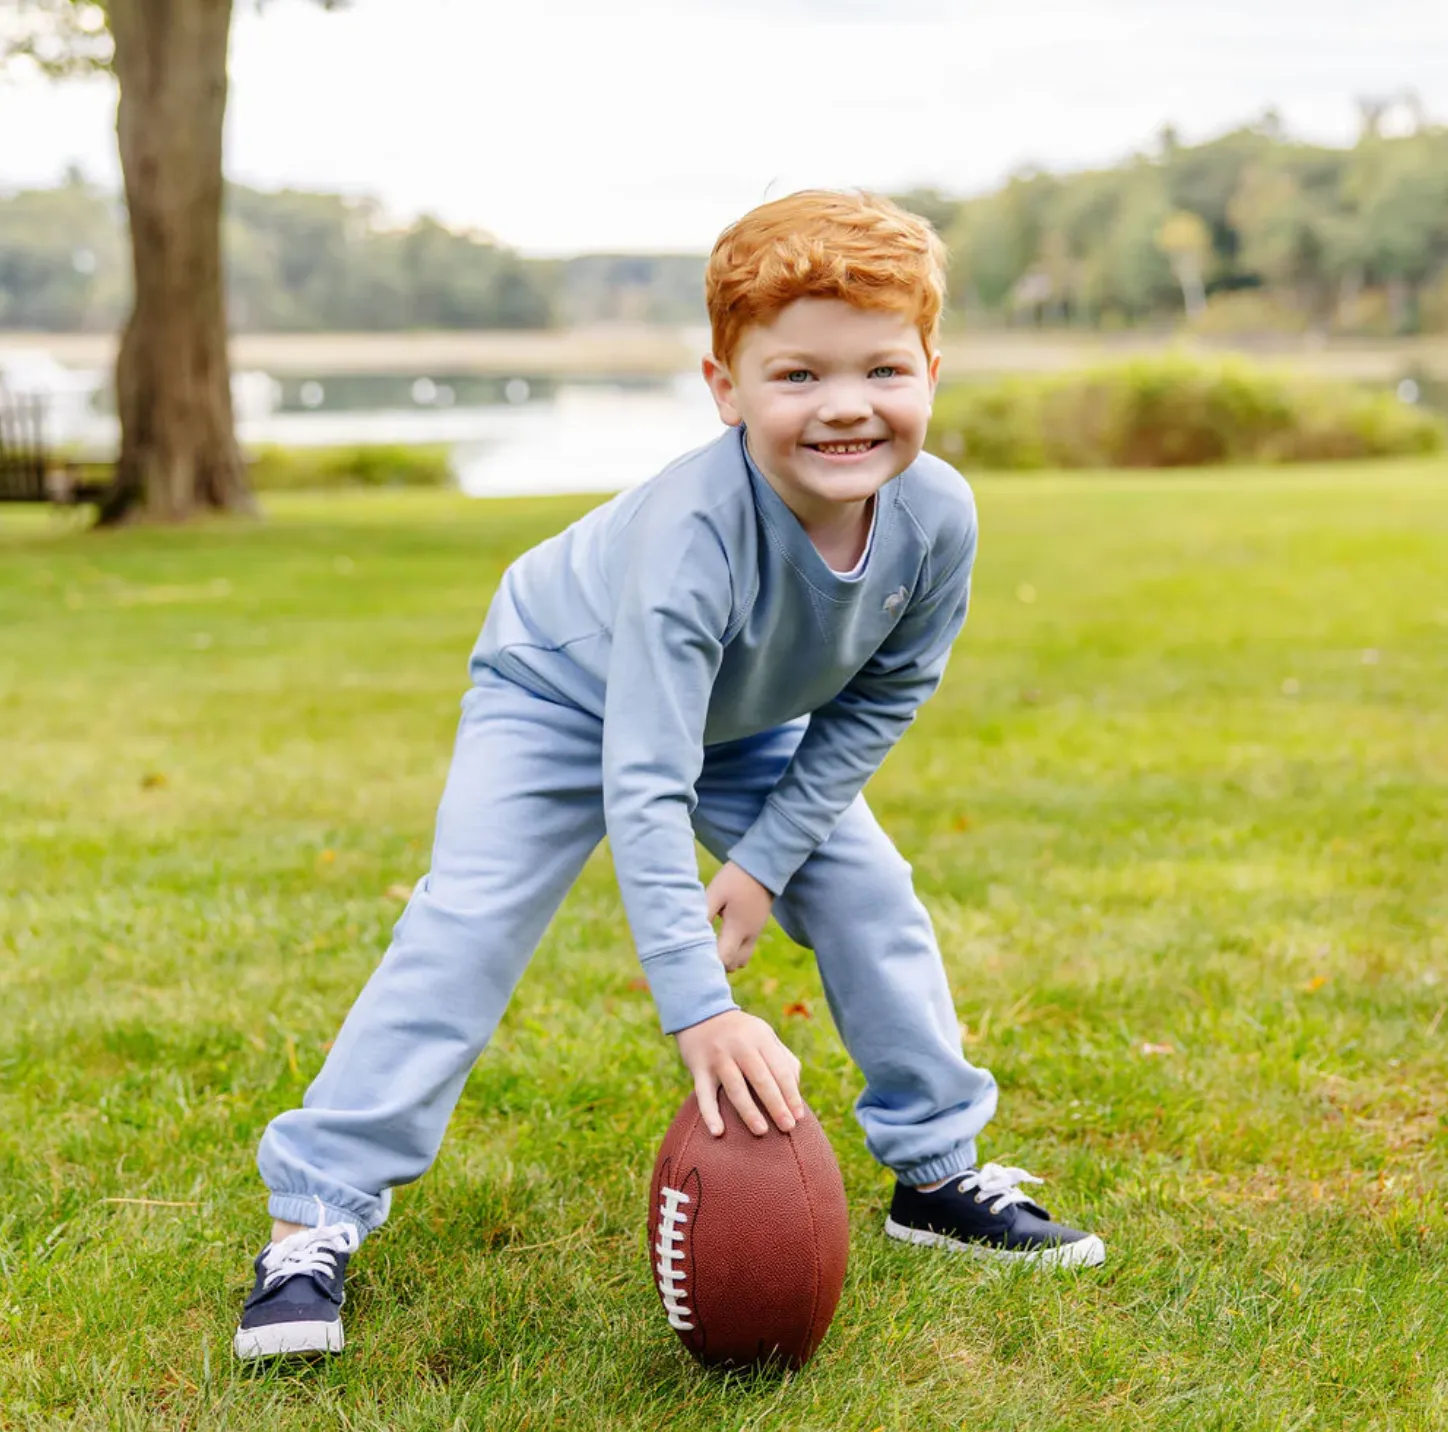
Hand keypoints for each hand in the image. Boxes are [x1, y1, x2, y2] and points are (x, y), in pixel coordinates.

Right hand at [675, 1009, 804, 1136]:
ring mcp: (718, 1056)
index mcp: (760, 1038)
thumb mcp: (763, 1034)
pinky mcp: (698, 1067)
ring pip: (736, 1087)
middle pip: (761, 1079)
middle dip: (776, 1105)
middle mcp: (740, 1046)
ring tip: (762, 1131)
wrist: (700, 1013)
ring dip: (749, 1112)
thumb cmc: (740, 1031)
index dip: (791, 1094)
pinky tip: (718, 1132)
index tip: (799, 1116)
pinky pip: (704, 1094)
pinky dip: (710, 1114)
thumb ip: (782, 1057)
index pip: (780, 1070)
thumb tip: (796, 1088)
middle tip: (787, 1127)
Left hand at [705, 861, 772, 972]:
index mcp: (737, 928)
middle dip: (717, 965)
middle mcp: (749, 936)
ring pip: (741, 961)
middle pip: (733, 966)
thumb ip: (703, 912)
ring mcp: (755, 934)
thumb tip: (689, 932)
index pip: (724, 959)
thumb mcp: (716, 893)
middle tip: (699, 955)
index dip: (709, 963)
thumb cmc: (736, 879)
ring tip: (709, 948)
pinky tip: (719, 940)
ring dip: (727, 960)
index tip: (694, 960)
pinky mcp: (757, 929)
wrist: (763, 867)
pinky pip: (745, 951)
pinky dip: (733, 952)